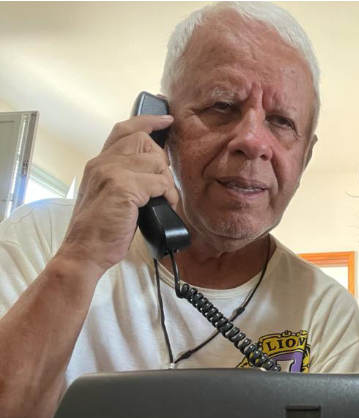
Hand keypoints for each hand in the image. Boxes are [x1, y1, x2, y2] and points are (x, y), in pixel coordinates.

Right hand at [57, 115, 176, 273]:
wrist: (84, 251)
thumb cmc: (100, 230)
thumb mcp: (109, 196)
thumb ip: (124, 178)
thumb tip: (155, 172)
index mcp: (99, 163)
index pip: (123, 130)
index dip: (147, 121)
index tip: (166, 119)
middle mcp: (103, 163)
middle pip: (143, 140)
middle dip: (161, 159)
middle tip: (163, 183)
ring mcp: (112, 173)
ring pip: (155, 161)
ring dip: (167, 181)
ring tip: (164, 198)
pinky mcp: (124, 187)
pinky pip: (159, 182)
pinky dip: (169, 194)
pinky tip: (166, 204)